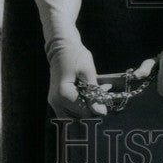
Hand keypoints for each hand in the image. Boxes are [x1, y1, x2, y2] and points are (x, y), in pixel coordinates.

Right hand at [33, 0, 106, 118]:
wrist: (61, 45)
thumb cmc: (75, 55)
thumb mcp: (88, 71)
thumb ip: (93, 93)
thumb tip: (101, 113)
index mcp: (63, 95)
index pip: (84, 112)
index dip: (98, 107)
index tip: (107, 96)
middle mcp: (56, 102)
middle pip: (79, 117)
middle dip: (93, 109)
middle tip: (104, 94)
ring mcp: (55, 101)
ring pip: (75, 115)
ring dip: (88, 107)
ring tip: (100, 92)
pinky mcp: (57, 99)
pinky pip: (71, 109)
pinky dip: (82, 104)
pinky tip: (92, 93)